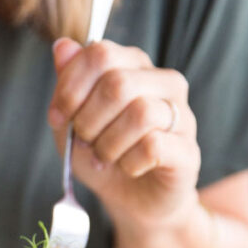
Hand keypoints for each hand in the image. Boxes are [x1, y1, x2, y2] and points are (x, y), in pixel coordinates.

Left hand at [48, 37, 201, 230]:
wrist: (131, 200)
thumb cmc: (103, 155)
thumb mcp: (72, 121)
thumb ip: (67, 84)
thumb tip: (63, 46)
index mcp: (134, 66)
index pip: (100, 53)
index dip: (70, 87)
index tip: (58, 117)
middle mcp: (164, 82)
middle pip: (118, 83)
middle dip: (88, 119)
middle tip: (85, 142)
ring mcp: (181, 115)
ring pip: (140, 113)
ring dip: (109, 143)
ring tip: (105, 157)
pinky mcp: (188, 150)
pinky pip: (154, 146)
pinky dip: (129, 162)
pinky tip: (128, 167)